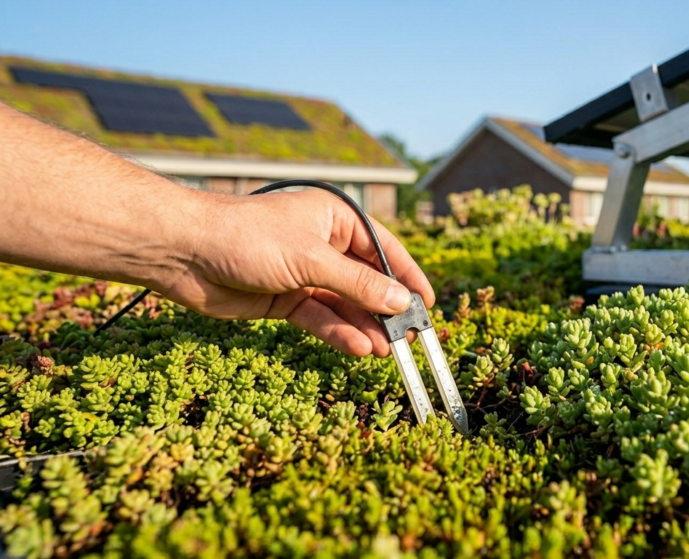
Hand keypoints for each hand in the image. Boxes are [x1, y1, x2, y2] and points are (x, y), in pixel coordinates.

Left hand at [161, 188, 434, 357]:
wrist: (184, 253)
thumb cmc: (247, 237)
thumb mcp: (311, 260)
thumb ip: (358, 285)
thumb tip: (401, 303)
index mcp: (336, 219)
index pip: (384, 250)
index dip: (407, 278)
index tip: (428, 305)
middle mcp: (324, 245)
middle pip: (366, 282)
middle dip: (385, 310)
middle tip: (408, 338)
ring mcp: (305, 274)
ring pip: (345, 305)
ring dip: (364, 327)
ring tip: (386, 351)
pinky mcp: (285, 300)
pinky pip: (321, 318)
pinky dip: (338, 333)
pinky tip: (357, 348)